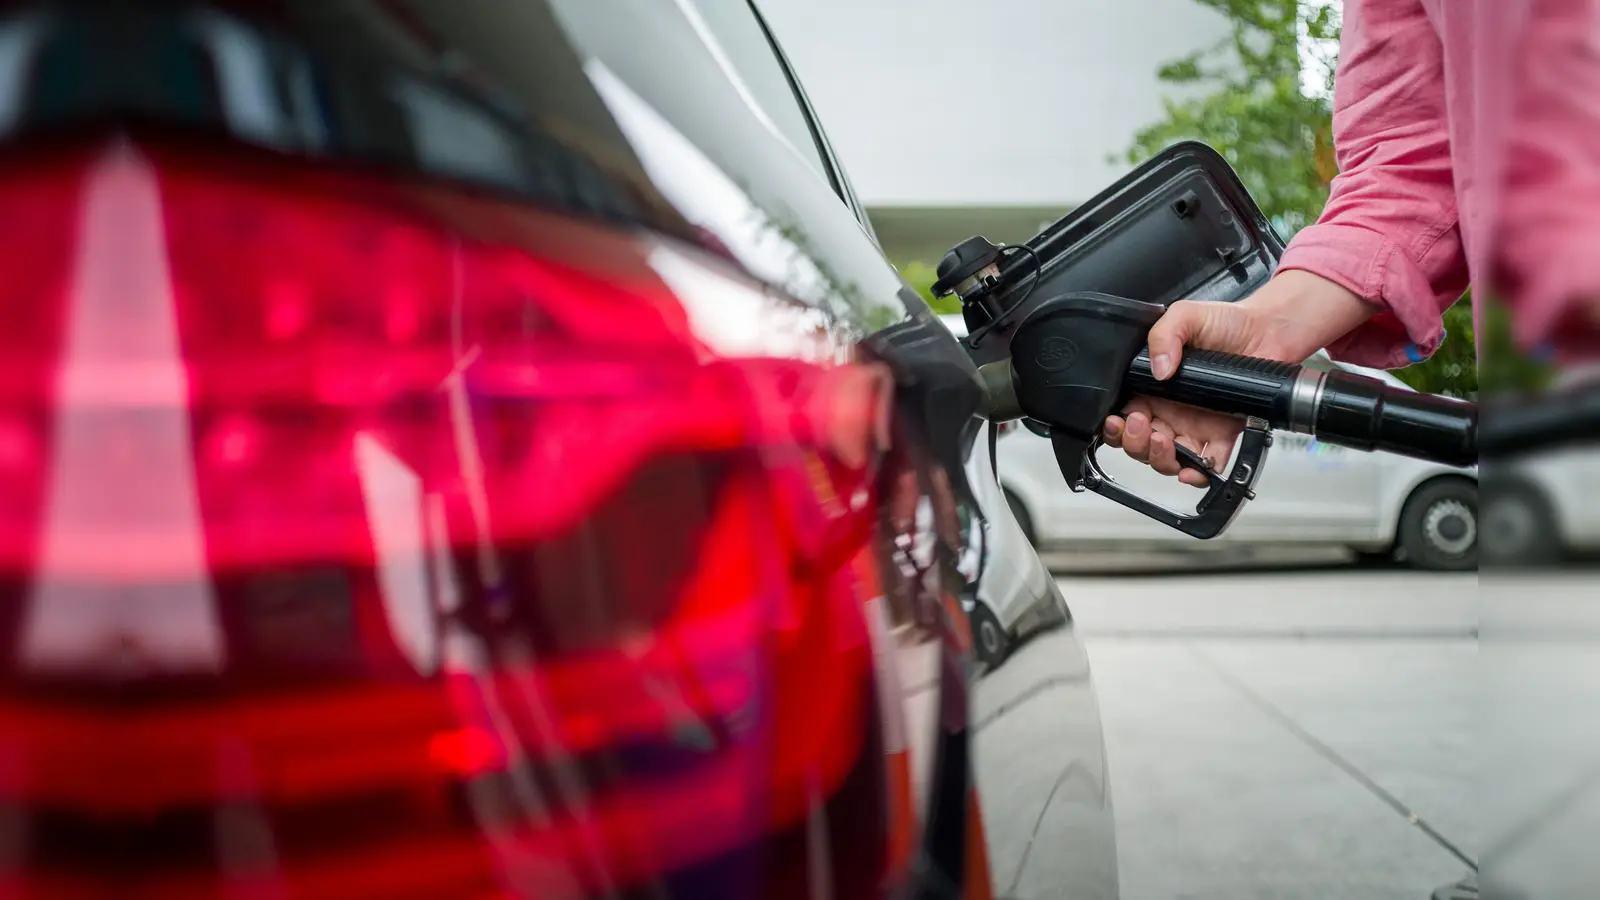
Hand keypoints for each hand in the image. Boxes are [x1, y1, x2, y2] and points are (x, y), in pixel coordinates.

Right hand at [1103, 270, 1377, 485]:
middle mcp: (1168, 410)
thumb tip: (1159, 369)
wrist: (1268, 330)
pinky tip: (1192, 468)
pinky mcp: (1221, 436)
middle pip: (1138, 443)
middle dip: (1134, 443)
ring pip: (1165, 459)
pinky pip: (1206, 464)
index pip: (1122, 414)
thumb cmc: (1226, 322)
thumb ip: (1163, 334)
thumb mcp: (1185, 315)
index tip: (1119, 419)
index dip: (1115, 425)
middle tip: (1142, 426)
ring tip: (1163, 440)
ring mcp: (1193, 426)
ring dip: (1158, 458)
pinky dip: (1197, 473)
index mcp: (1152, 386)